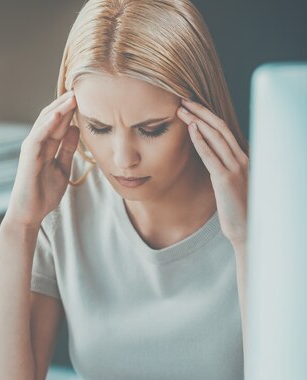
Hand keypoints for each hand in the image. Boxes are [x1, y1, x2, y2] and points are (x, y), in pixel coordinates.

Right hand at [6, 91, 78, 227]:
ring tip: (72, 97)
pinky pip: (37, 137)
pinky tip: (58, 116)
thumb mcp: (62, 168)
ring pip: (44, 123)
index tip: (87, 98)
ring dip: (58, 109)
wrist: (30, 213)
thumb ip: (68, 149)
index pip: (60, 122)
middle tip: (82, 90)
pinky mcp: (28, 157)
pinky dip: (47, 126)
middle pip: (52, 118)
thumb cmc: (43, 193)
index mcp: (46, 145)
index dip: (72, 110)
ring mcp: (31, 149)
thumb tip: (76, 129)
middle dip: (66, 104)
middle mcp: (37, 143)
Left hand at [177, 99, 248, 246]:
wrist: (247, 230)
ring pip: (216, 136)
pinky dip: (200, 140)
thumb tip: (211, 164)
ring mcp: (235, 168)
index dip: (209, 116)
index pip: (225, 131)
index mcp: (243, 159)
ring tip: (181, 111)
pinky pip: (211, 155)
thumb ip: (223, 171)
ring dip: (197, 121)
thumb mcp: (232, 187)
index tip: (193, 107)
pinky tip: (191, 129)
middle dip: (201, 112)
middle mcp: (242, 159)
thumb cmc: (238, 211)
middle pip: (220, 127)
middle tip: (183, 101)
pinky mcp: (225, 179)